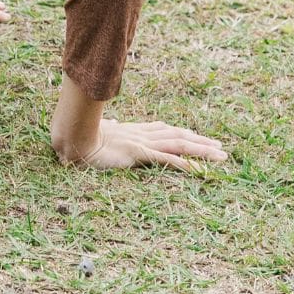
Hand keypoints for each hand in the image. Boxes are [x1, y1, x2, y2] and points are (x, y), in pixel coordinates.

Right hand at [78, 117, 229, 171]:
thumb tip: (110, 124)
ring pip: (179, 145)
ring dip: (202, 150)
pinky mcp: (139, 153)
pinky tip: (200, 170)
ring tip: (221, 156)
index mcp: (133, 131)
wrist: (71, 138)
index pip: (163, 129)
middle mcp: (141, 134)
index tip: (196, 135)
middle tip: (220, 147)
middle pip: (178, 135)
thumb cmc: (81, 138)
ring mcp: (142, 143)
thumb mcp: (99, 133)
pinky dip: (186, 164)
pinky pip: (167, 160)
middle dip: (200, 141)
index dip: (182, 132)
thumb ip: (109, 129)